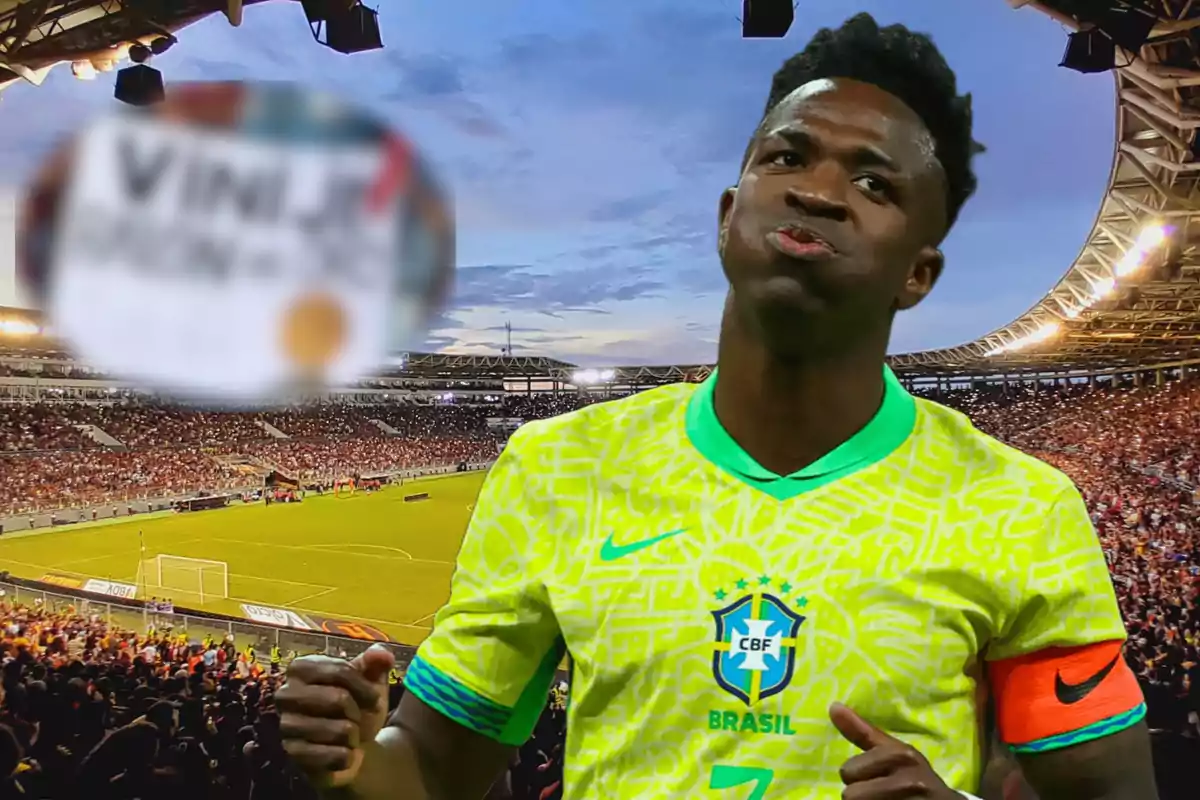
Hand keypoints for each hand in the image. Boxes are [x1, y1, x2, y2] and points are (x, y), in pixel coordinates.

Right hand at [275, 644, 393, 787]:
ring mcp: (287, 725)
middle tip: (357, 717)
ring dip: (354, 735)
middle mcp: (286, 694)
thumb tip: (383, 655)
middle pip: (338, 699)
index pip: (340, 670)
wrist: (354, 744)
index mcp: (301, 667)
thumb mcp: (371, 680)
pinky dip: (348, 756)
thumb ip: (377, 662)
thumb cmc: (357, 705)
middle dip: (358, 712)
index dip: (365, 686)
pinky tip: (342, 752)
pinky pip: (336, 756)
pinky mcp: (293, 754)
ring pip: (340, 730)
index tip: (374, 698)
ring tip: (347, 734)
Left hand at [831, 703, 960, 798]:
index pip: (848, 772)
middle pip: (851, 795)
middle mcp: (908, 781)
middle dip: (861, 795)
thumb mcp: (895, 752)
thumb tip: (833, 706)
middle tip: (881, 795)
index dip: (857, 777)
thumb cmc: (915, 776)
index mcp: (901, 756)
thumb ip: (863, 733)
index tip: (877, 777)